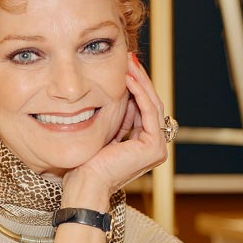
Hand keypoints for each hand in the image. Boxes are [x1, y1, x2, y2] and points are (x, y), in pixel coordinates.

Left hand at [62, 54, 167, 203]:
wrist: (85, 184)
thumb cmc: (86, 165)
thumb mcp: (104, 133)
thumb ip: (116, 118)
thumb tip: (117, 94)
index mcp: (144, 145)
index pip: (143, 109)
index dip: (135, 87)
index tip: (124, 67)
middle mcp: (155, 147)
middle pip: (150, 104)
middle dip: (139, 80)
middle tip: (129, 58)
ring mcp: (157, 148)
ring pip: (151, 104)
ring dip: (140, 81)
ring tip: (129, 62)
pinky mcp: (153, 147)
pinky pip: (148, 111)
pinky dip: (139, 92)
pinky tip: (128, 77)